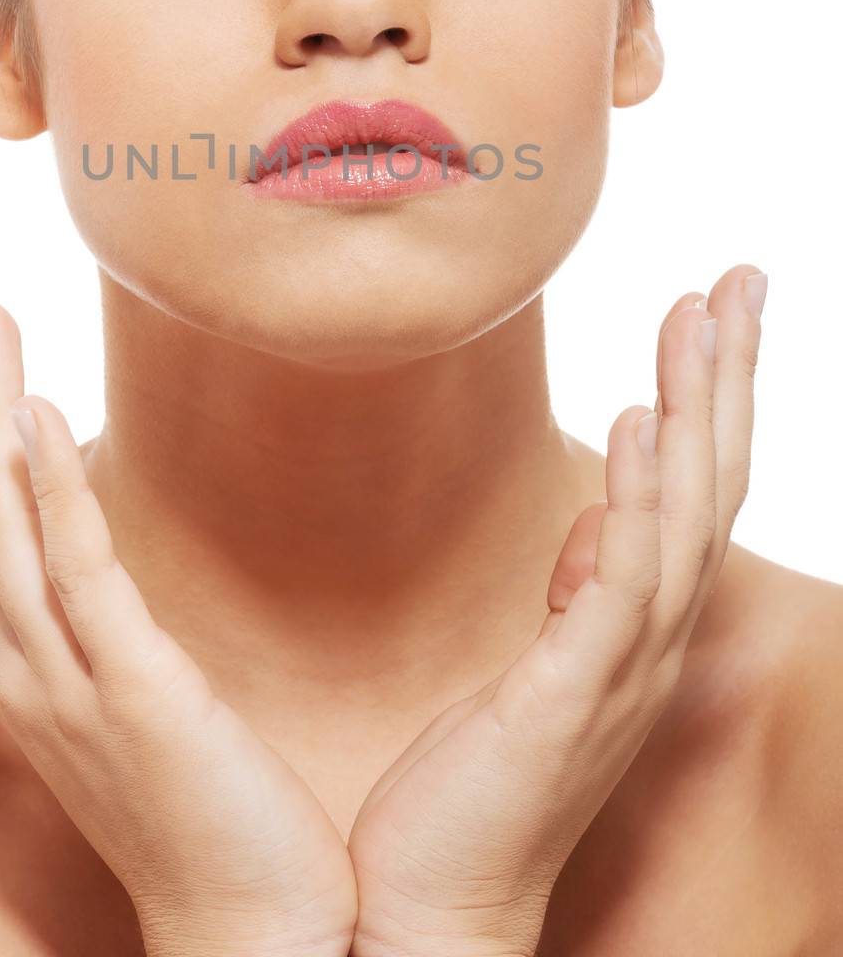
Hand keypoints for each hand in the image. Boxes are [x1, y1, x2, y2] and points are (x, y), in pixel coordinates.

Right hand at [0, 262, 356, 956]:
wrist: (257, 930)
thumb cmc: (208, 802)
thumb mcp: (137, 687)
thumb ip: (105, 609)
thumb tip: (103, 527)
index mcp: (30, 653)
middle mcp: (26, 660)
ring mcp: (68, 680)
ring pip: (0, 519)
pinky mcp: (133, 693)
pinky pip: (76, 574)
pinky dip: (48, 487)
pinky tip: (37, 412)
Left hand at [345, 262, 766, 956]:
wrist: (433, 905)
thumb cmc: (478, 783)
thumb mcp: (537, 668)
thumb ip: (580, 592)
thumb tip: (600, 518)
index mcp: (638, 625)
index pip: (695, 491)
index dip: (714, 398)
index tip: (716, 306)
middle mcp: (650, 640)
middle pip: (711, 486)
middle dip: (728, 378)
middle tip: (740, 279)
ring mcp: (619, 670)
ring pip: (684, 519)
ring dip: (695, 413)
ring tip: (697, 317)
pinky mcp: (569, 696)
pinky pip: (620, 585)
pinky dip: (639, 504)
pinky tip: (641, 429)